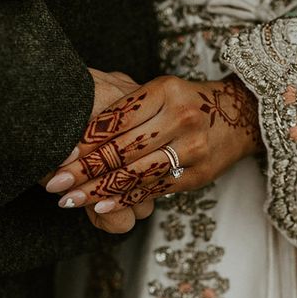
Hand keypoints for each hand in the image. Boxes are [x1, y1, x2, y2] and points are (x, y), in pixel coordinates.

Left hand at [45, 74, 261, 219]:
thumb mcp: (159, 93)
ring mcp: (191, 149)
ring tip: (71, 200)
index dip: (82, 141)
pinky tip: (101, 207)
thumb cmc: (187, 103)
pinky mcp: (196, 174)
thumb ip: (125, 110)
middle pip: (122, 149)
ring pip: (135, 174)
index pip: (115, 120)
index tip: (57, 157)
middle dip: (84, 170)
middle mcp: (180, 118)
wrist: (240, 116)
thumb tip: (78, 138)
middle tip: (56, 184)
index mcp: (164, 91)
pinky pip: (153, 189)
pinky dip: (125, 199)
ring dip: (99, 190)